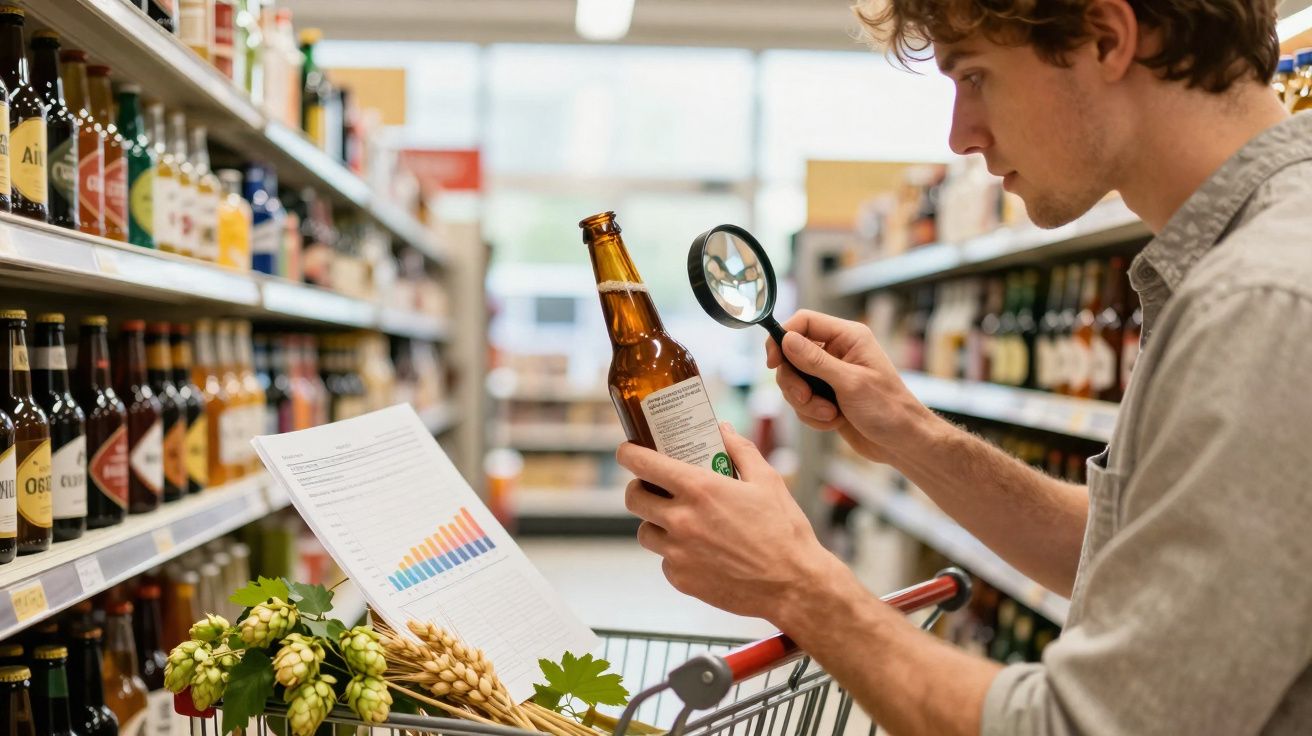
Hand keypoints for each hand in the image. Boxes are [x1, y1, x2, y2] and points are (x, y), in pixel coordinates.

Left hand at [617, 423, 845, 622]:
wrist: (793, 584)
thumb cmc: (783, 531)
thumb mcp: (767, 480)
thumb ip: (740, 449)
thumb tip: (723, 429)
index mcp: (699, 489)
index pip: (643, 464)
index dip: (628, 453)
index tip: (628, 451)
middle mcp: (681, 520)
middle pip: (633, 498)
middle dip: (639, 488)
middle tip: (654, 487)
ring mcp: (678, 553)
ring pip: (645, 532)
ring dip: (655, 523)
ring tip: (680, 522)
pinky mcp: (681, 580)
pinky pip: (664, 561)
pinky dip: (675, 554)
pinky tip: (700, 551)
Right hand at [766, 310, 937, 463]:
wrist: (902, 442)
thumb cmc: (888, 409)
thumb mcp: (850, 383)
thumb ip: (816, 361)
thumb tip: (787, 339)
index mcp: (848, 337)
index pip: (804, 322)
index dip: (783, 338)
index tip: (773, 362)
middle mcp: (837, 352)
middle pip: (792, 355)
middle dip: (795, 382)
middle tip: (806, 398)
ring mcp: (830, 375)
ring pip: (794, 382)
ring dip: (806, 403)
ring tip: (830, 414)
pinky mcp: (826, 397)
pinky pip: (802, 402)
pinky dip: (812, 415)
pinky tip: (833, 421)